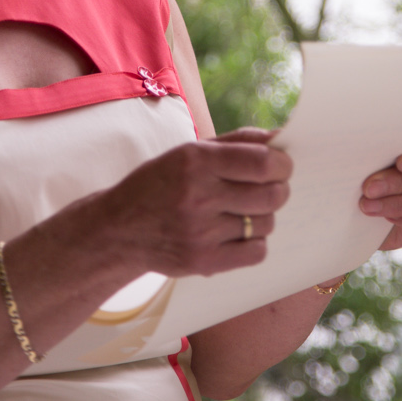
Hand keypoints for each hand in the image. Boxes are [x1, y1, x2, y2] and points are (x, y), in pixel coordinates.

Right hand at [100, 128, 291, 277]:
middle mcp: (198, 196)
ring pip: (266, 223)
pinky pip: (257, 252)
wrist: (119, 229)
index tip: (281, 165)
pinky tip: (237, 233)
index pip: (262, 162)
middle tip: (270, 187)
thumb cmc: (160, 183)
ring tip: (244, 210)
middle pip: (271, 195)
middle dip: (279, 188)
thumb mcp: (190, 152)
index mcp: (195, 161)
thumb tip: (280, 140)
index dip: (282, 164)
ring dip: (263, 216)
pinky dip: (255, 242)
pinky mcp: (203, 261)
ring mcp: (200, 232)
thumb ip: (237, 142)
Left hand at [359, 134, 401, 251]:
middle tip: (370, 187)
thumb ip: (382, 147)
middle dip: (401, 183)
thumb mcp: (369, 154)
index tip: (401, 163)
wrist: (354, 207)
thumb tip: (368, 144)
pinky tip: (387, 218)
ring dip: (398, 204)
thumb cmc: (361, 169)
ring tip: (368, 205)